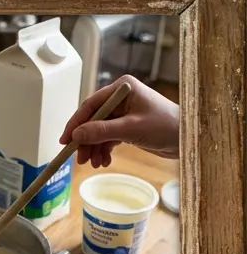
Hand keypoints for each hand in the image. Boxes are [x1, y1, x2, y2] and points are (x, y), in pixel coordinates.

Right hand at [60, 76, 178, 166]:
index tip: (65, 141)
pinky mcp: (127, 126)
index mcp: (122, 89)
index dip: (75, 124)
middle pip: (92, 120)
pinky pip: (108, 138)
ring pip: (98, 131)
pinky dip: (104, 150)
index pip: (90, 105)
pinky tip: (105, 161)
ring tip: (95, 164)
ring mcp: (123, 112)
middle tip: (80, 159)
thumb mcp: (130, 129)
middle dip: (86, 141)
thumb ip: (101, 131)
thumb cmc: (164, 126)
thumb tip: (75, 135)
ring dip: (94, 149)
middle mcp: (121, 98)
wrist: (187, 137)